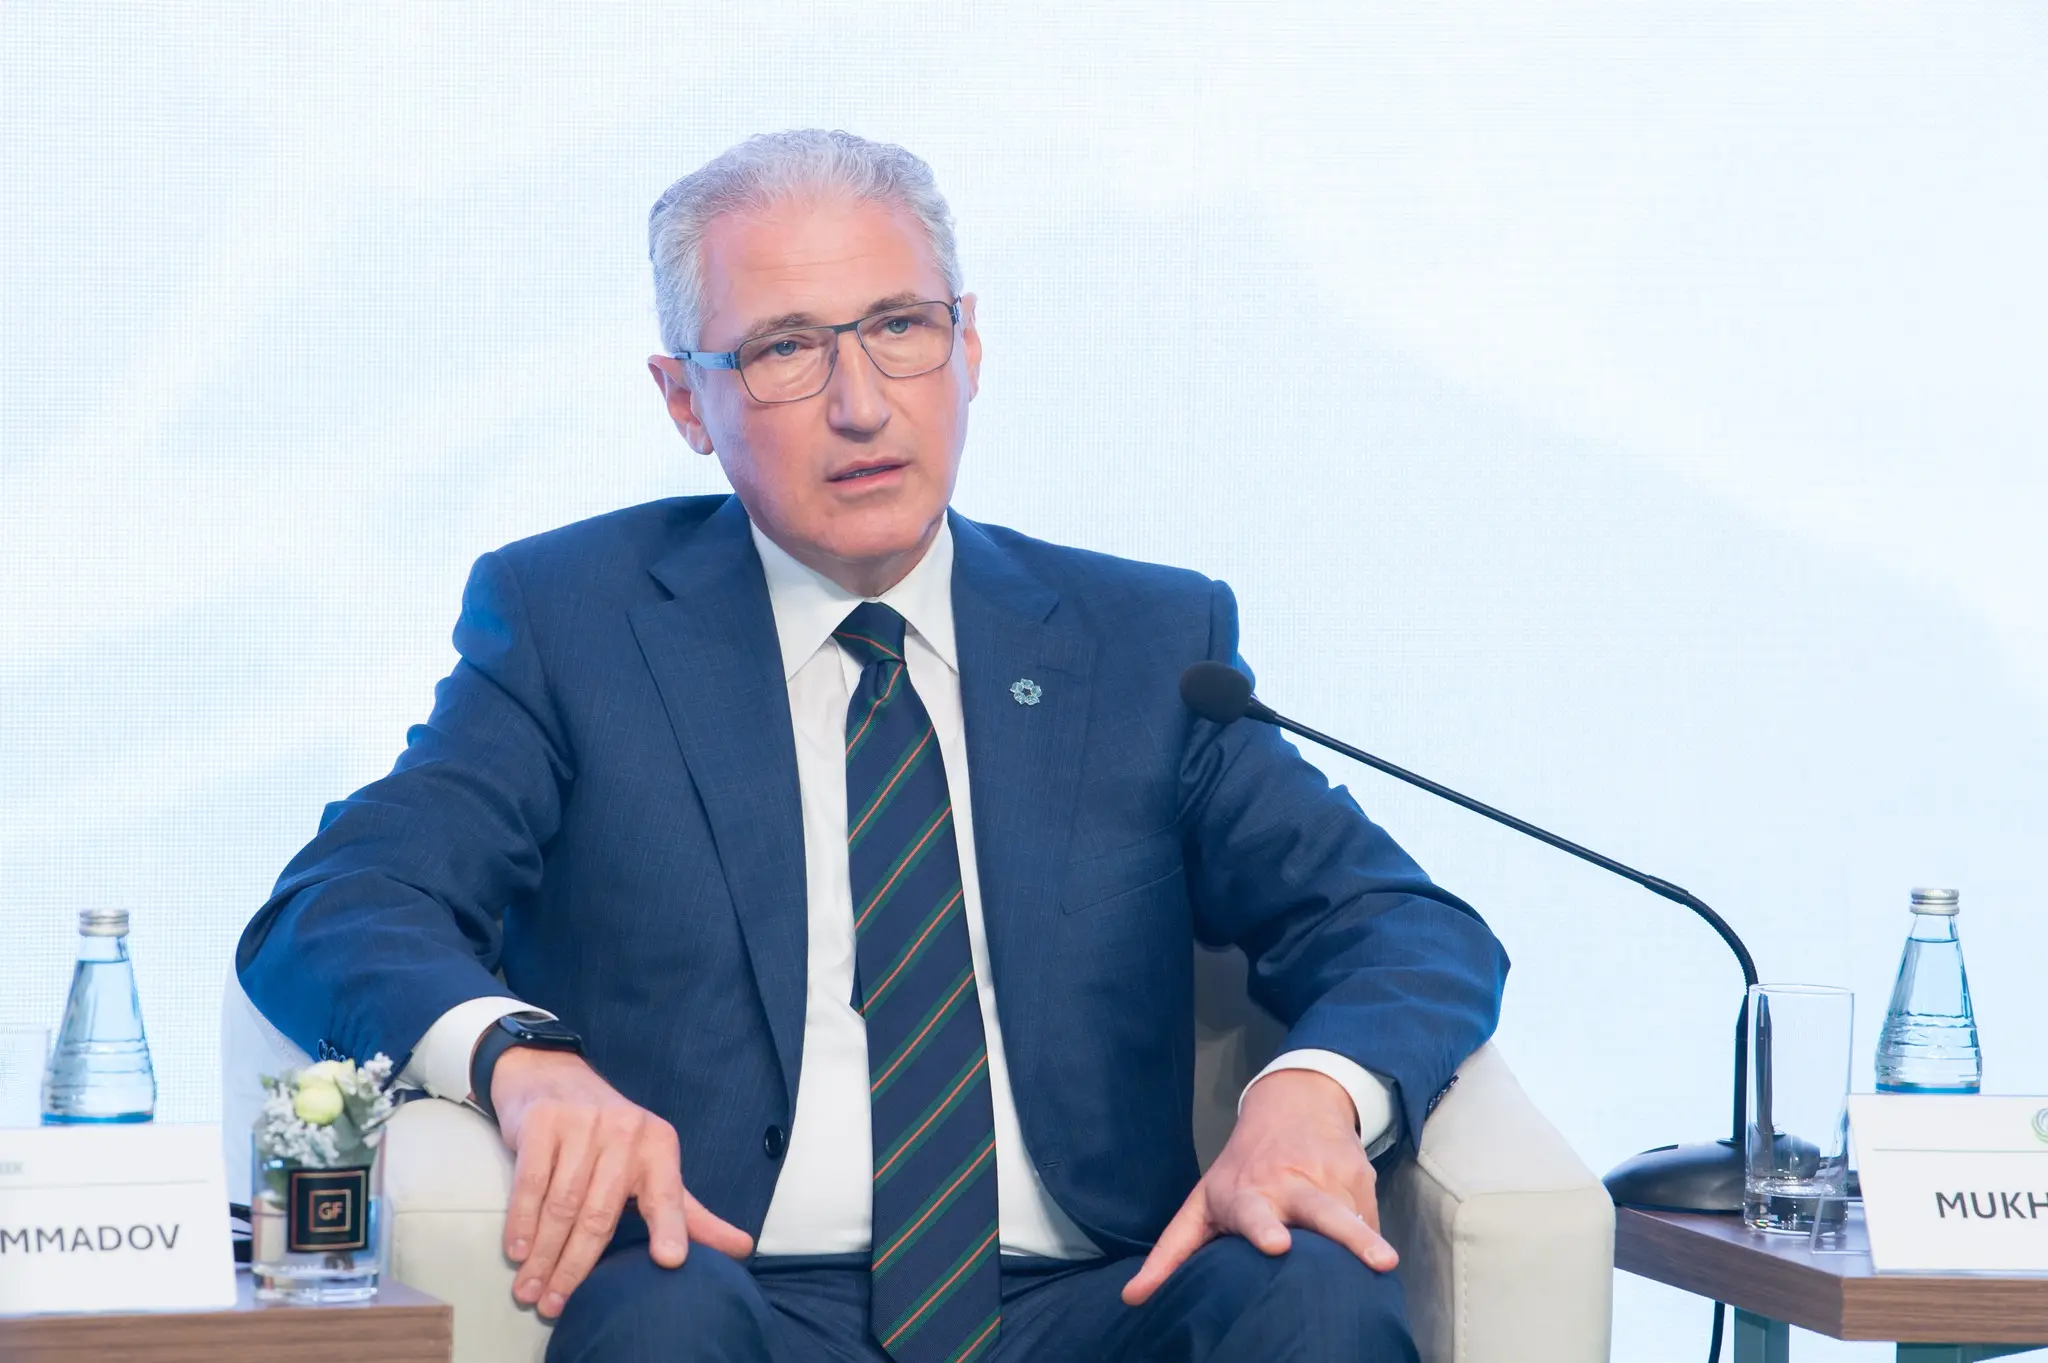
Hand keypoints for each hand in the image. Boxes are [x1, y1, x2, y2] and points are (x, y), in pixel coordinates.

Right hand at [490, 1047, 754, 1318]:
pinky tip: (517, 1251)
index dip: (670, 1229)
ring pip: (563, 1204)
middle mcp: (625, 1131)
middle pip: (601, 1213)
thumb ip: (689, 1212)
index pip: (667, 1195)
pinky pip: (531, 1183)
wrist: (553, 1076)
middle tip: (555, 1304)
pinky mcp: (542, 1121)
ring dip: (544, 1254)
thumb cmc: (609, 1134)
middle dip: (575, 1265)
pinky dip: (523, 1221)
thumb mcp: (653, 1165)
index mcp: (660, 1145)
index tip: (670, 1261)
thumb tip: (744, 1248)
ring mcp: (583, 1124)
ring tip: (531, 1290)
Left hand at [1121, 1068, 1394, 1305]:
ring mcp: (1329, 1179)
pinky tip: (1375, 1256)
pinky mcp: (1361, 1178)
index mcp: (1247, 1194)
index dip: (1262, 1228)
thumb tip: (1132, 1298)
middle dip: (1336, 1232)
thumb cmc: (1241, 1168)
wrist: (1295, 1105)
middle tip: (1358, 1254)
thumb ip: (1172, 1251)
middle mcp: (1291, 1185)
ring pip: (1351, 1216)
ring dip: (1365, 1240)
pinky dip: (1371, 1239)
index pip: (1253, 1213)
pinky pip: (1368, 1218)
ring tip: (1383, 1262)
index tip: (1275, 1245)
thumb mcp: (1203, 1202)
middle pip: (1318, 1212)